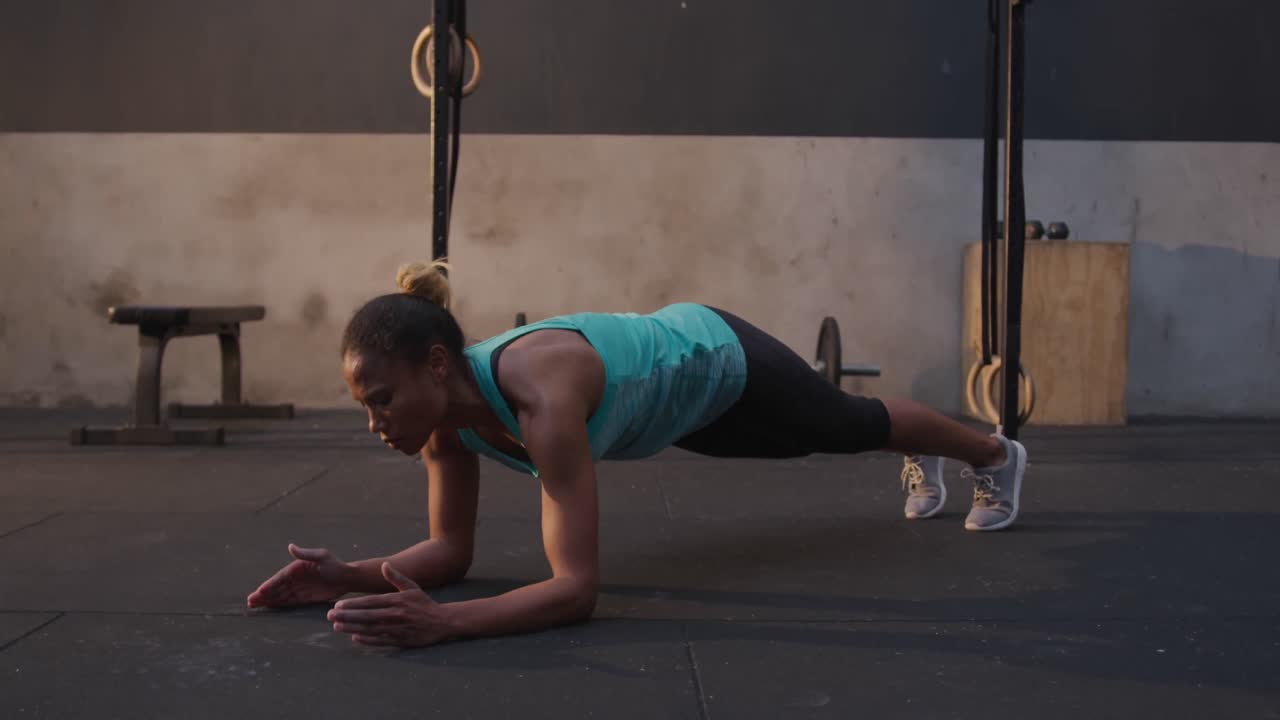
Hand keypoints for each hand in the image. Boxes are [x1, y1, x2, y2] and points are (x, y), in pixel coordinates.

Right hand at [247, 544, 353, 608]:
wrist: (348, 578)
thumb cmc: (336, 565)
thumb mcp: (322, 557)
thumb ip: (305, 554)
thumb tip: (290, 546)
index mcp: (297, 567)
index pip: (280, 578)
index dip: (269, 585)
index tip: (259, 592)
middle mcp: (296, 578)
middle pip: (277, 588)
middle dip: (263, 595)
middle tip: (250, 602)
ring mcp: (299, 588)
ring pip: (280, 595)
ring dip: (267, 600)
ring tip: (253, 606)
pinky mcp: (304, 597)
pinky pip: (289, 602)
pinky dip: (278, 604)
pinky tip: (268, 607)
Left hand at [327, 562, 457, 647]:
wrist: (443, 621)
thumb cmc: (424, 603)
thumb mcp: (412, 587)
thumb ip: (396, 577)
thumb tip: (384, 565)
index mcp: (396, 600)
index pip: (370, 602)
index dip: (353, 604)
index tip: (338, 606)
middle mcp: (395, 614)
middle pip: (367, 616)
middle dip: (347, 616)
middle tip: (329, 616)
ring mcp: (397, 629)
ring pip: (371, 629)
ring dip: (352, 628)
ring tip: (337, 627)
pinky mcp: (400, 640)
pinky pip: (381, 641)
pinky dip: (368, 640)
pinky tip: (355, 638)